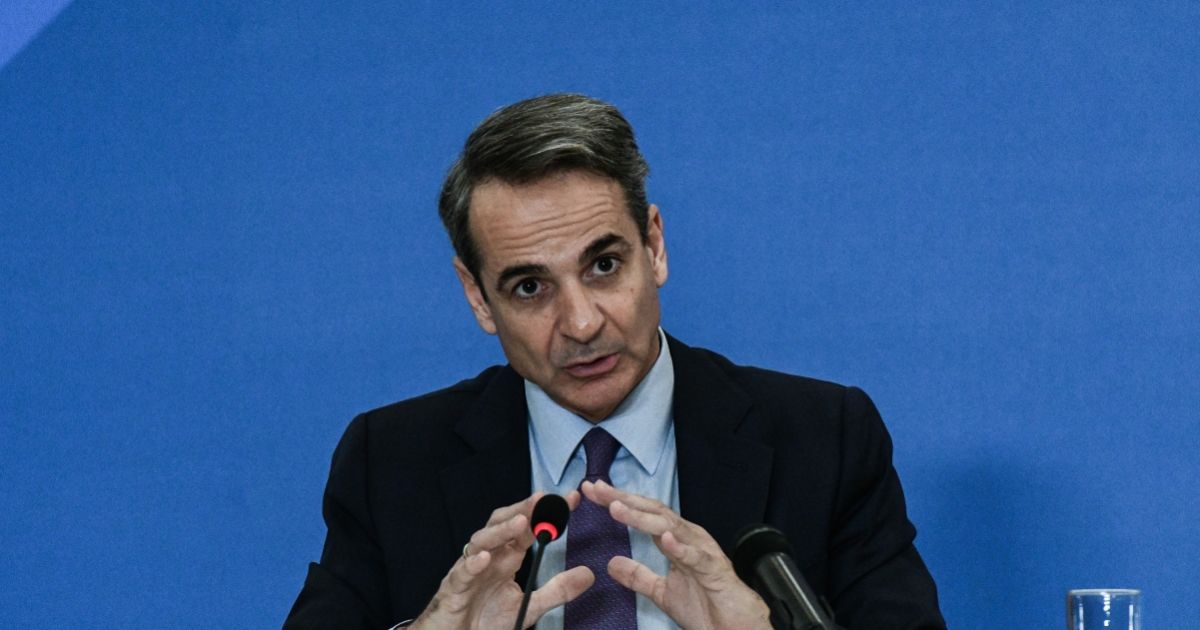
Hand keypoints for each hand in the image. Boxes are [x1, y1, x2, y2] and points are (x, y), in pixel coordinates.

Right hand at [411, 491, 594, 629]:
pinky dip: (472, 564)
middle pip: (501, 523)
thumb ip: (556, 590)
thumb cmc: (486, 620)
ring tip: (521, 522)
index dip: (546, 512)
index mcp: (506, 558)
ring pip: (480, 542)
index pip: (527, 527)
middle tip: (544, 498)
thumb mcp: (529, 606)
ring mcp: (469, 571)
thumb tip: (589, 574)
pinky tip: (486, 558)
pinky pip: (462, 574)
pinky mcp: (454, 591)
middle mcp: (488, 558)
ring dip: (500, 531)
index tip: (572, 498)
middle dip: (522, 509)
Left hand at [581, 480, 771, 629]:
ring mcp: (703, 552)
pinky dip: (680, 547)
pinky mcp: (716, 571)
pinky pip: (696, 557)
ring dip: (642, 517)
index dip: (618, 501)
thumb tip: (611, 563)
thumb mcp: (663, 591)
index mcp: (677, 541)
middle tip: (597, 489)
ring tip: (617, 507)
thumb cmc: (707, 608)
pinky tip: (664, 538)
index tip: (592, 491)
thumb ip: (639, 576)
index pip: (644, 514)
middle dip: (625, 499)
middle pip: (654, 512)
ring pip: (671, 527)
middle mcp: (690, 539)